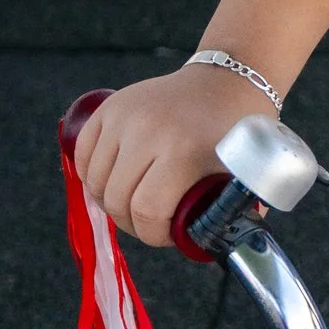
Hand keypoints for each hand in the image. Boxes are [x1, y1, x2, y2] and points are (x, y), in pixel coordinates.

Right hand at [75, 67, 269, 247]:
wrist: (226, 80)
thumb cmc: (239, 130)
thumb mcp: (245, 171)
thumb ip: (237, 215)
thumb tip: (221, 248)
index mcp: (184, 150)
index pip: (147, 210)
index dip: (153, 234)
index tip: (166, 235)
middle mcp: (147, 131)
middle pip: (116, 199)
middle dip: (131, 223)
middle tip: (149, 223)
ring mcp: (124, 116)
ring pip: (95, 181)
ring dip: (109, 201)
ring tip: (132, 203)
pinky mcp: (109, 107)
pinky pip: (82, 155)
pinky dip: (92, 175)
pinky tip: (113, 181)